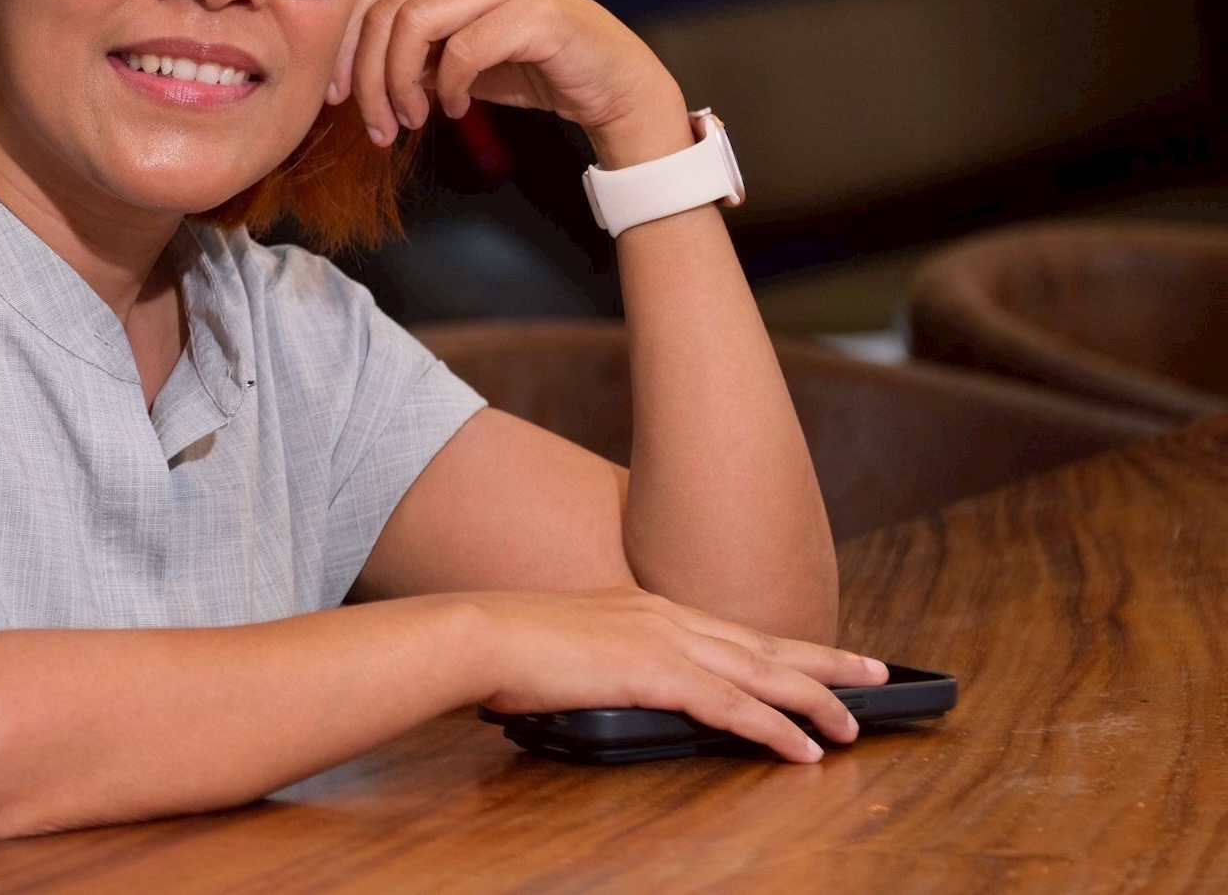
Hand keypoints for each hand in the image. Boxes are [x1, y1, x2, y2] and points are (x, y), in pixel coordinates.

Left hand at [327, 0, 687, 167]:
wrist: (607, 80)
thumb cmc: (528, 64)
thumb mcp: (453, 54)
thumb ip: (409, 50)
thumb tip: (351, 75)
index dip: (346, 47)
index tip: (339, 96)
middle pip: (387, 10)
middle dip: (370, 76)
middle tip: (378, 124)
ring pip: (415, 24)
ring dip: (402, 84)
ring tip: (412, 119)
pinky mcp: (534, 10)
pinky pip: (464, 50)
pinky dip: (451, 88)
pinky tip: (458, 107)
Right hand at [462, 588, 889, 762]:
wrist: (482, 635)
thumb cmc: (513, 649)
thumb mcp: (576, 651)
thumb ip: (614, 664)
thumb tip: (633, 688)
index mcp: (647, 609)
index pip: (733, 630)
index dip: (784, 646)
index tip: (823, 657)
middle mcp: (665, 615)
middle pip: (765, 643)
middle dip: (826, 661)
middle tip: (876, 672)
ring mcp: (664, 640)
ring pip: (762, 672)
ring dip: (815, 700)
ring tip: (854, 724)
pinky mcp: (656, 671)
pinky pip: (732, 705)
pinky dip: (774, 728)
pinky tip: (803, 749)